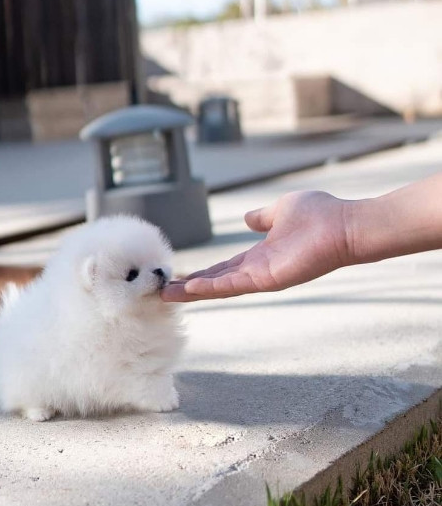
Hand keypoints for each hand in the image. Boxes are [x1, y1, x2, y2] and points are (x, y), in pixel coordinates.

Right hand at [161, 191, 351, 301]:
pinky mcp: (268, 279)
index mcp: (259, 255)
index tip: (178, 276)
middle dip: (189, 287)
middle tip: (161, 291)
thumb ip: (262, 217)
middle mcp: (257, 270)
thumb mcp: (281, 210)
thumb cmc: (320, 215)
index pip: (223, 267)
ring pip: (219, 286)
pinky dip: (211, 287)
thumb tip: (248, 218)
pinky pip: (233, 284)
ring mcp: (262, 277)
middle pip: (216, 281)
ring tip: (166, 295)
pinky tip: (190, 288)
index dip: (201, 272)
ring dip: (192, 291)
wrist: (344, 225)